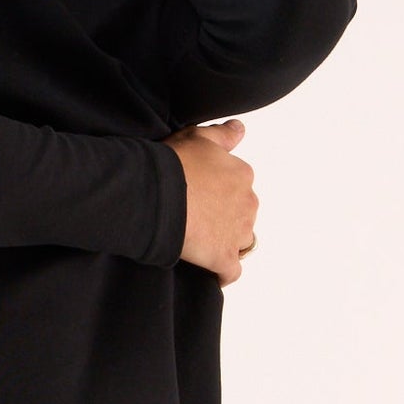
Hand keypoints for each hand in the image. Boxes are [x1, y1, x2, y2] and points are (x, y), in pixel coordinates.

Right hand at [167, 119, 258, 282]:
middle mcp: (247, 202)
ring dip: (226, 244)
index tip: (200, 198)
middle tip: (197, 220)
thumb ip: (222, 135)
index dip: (219, 194)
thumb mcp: (197, 137)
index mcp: (242, 175)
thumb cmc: (173, 163)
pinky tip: (210, 273)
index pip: (238, 188)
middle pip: (242, 215)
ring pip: (241, 242)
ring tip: (202, 244)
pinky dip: (222, 274)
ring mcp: (237, 232)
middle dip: (225, 218)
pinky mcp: (223, 257)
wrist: (156, 194)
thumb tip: (240, 130)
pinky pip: (230, 272)